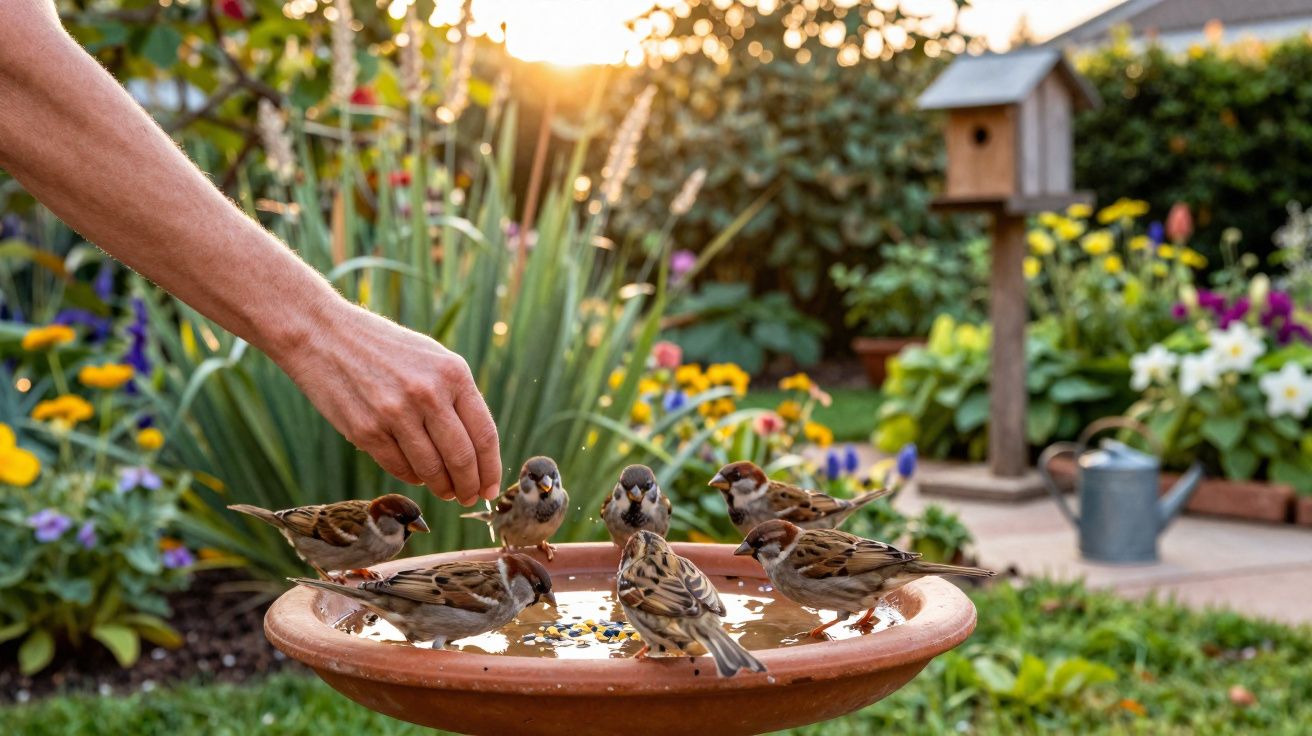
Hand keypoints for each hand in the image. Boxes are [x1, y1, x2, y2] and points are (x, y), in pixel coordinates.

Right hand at [277, 301, 500, 504]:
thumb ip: (455, 396)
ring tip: (446, 491)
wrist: (323, 334)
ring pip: (431, 469)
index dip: (490, 468)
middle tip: (469, 498)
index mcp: (452, 373)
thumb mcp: (432, 357)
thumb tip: (477, 449)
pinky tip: (418, 477)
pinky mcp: (366, 430)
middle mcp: (428, 393)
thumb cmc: (384, 348)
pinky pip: (399, 468)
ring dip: (442, 488)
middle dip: (469, 486)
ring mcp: (395, 413)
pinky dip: (413, 477)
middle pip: (461, 458)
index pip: (484, 433)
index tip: (490, 488)